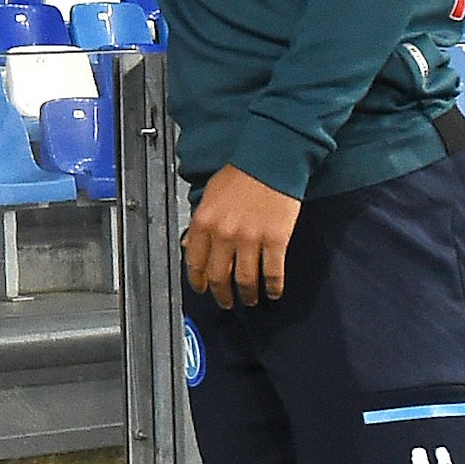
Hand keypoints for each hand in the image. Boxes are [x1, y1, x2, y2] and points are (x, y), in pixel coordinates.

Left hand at [184, 165, 302, 306]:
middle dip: (221, 295)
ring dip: (247, 295)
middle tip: (225, 302)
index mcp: (203, 222)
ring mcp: (250, 239)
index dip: (197, 281)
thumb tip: (188, 245)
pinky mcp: (275, 240)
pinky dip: (272, 287)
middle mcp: (224, 234)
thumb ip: (199, 223)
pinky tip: (272, 293)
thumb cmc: (241, 174)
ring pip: (244, 280)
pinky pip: (272, 272)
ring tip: (249, 300)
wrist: (270, 161)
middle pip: (218, 276)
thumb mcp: (209, 196)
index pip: (194, 262)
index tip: (201, 289)